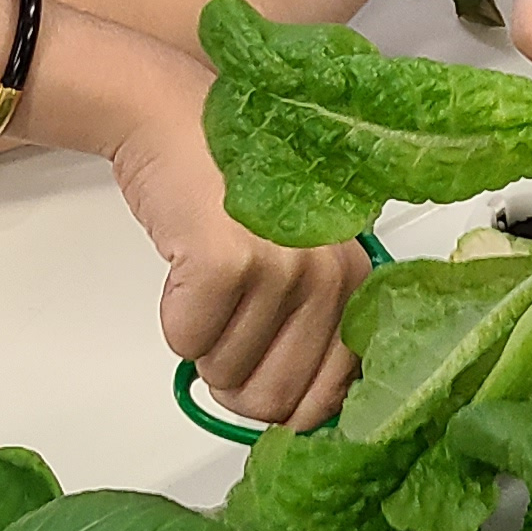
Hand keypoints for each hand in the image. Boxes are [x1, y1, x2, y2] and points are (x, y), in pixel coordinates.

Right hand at [111, 109, 365, 428]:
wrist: (175, 118)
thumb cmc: (230, 186)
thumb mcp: (299, 255)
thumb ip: (314, 326)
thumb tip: (300, 412)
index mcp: (358, 282)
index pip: (332, 397)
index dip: (283, 400)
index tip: (260, 372)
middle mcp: (330, 277)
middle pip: (274, 401)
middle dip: (233, 379)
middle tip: (222, 325)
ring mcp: (280, 270)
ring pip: (225, 374)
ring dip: (201, 343)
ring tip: (208, 280)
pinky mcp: (225, 265)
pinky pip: (186, 343)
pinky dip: (173, 318)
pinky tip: (186, 267)